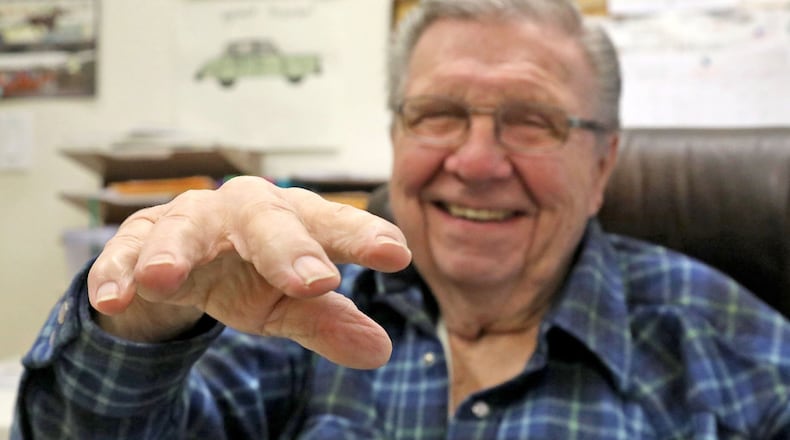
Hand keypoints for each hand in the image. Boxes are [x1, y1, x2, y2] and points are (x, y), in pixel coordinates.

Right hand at [87, 176, 410, 368]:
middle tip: (314, 282)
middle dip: (287, 247)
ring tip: (167, 278)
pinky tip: (114, 297)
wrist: (184, 261)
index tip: (395, 255)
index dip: (362, 237)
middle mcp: (243, 213)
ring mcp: (188, 221)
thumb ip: (330, 322)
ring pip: (183, 226)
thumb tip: (380, 350)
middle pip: (265, 218)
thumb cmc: (250, 273)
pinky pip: (125, 251)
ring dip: (175, 250)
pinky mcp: (139, 239)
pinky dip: (118, 271)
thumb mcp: (289, 303)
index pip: (332, 225)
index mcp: (293, 221)